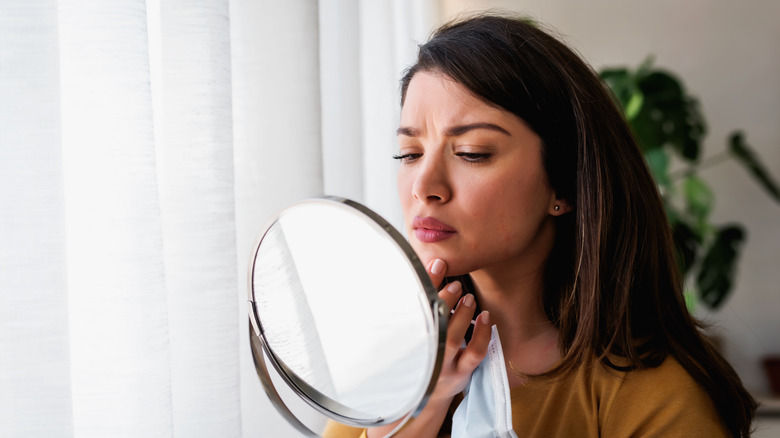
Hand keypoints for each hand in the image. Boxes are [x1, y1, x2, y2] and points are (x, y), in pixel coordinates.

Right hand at [367, 259, 491, 437]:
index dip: (427, 282)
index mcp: (408, 335)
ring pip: (454, 338)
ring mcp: (443, 363)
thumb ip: (426, 296)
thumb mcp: (419, 324)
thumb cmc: (423, 349)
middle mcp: (424, 351)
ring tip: (468, 298)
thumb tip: (436, 262)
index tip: (438, 263)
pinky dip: (483, 334)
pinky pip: (475, 353)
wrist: (426, 392)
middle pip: (434, 322)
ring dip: (463, 314)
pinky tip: (486, 318)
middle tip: (456, 285)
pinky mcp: (460, 373)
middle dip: (445, 299)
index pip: (415, 305)